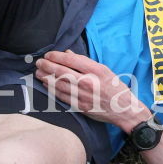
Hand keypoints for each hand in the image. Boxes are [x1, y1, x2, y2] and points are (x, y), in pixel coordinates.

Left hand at [35, 50, 152, 131]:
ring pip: (60, 85)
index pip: (71, 60)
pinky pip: (63, 97)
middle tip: (39, 63)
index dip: (57, 56)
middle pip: (62, 72)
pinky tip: (47, 85)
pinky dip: (53, 90)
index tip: (49, 55)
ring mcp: (84, 96)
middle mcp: (89, 82)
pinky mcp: (81, 107)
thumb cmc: (115, 87)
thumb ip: (85, 62)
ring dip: (47, 78)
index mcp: (96, 70)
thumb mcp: (104, 70)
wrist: (124, 109)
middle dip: (47, 66)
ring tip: (38, 73)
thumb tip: (68, 54)